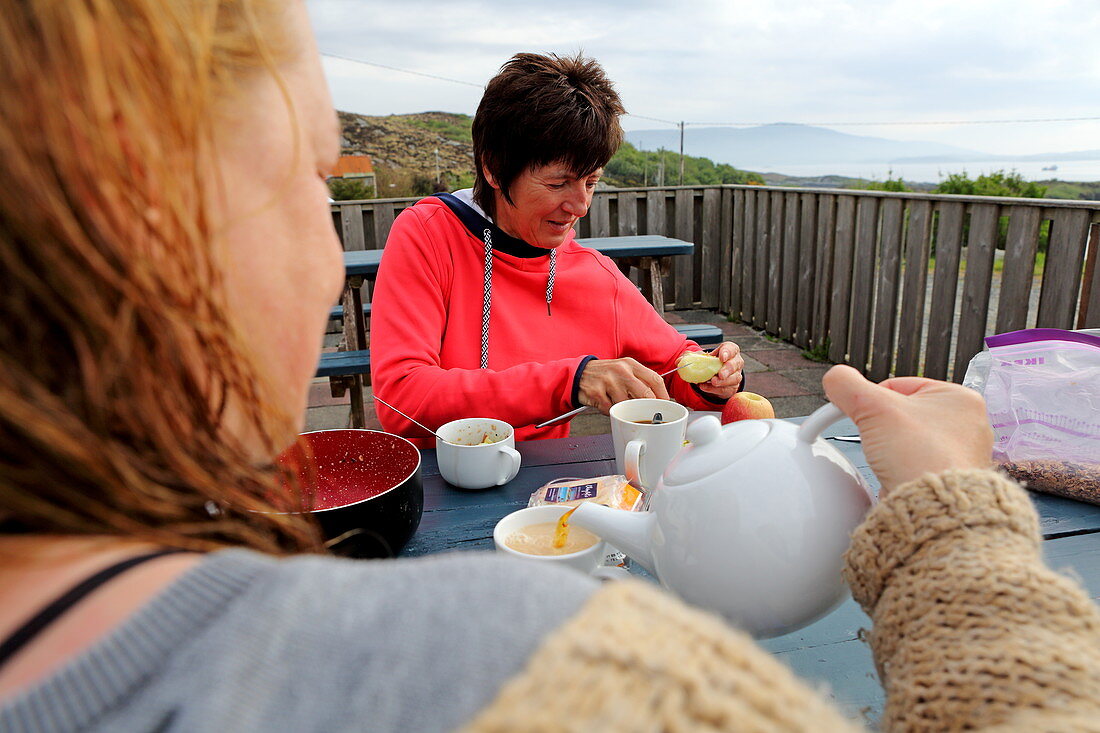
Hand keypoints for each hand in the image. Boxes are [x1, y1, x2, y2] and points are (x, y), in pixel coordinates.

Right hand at [577, 357, 670, 413]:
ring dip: (624, 409)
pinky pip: (610, 410)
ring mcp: (608, 381)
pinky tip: (606, 403)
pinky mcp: (596, 392)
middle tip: (645, 412)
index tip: (664, 405)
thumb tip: (658, 399)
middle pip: (645, 394)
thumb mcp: (624, 370)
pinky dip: (610, 411)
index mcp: (631, 364)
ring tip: (617, 403)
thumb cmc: (605, 374)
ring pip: (627, 405)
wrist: (578, 373)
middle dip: (647, 407)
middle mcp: (621, 370)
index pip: (655, 379)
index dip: (663, 395)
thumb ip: (640, 381)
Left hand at [694, 342, 744, 399]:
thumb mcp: (700, 357)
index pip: (731, 349)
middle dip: (727, 369)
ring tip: (713, 382)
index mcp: (729, 351)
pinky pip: (726, 389)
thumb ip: (689, 357)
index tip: (722, 357)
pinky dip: (715, 389)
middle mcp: (735, 362)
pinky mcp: (732, 387)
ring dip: (722, 381)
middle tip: (720, 374)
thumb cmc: (709, 363)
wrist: (712, 376)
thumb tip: (679, 361)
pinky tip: (706, 387)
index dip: (727, 352)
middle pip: (735, 365)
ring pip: (734, 378)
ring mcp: (735, 375)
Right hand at [822, 365, 992, 497]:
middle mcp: (967, 424)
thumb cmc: (920, 455)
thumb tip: (835, 378)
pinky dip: (899, 467)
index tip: (859, 413)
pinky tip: (895, 473)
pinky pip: (913, 463)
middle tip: (875, 436)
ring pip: (906, 439)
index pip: (899, 385)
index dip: (872, 399)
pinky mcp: (947, 479)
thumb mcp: (873, 406)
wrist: (934, 508)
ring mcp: (959, 454)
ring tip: (888, 458)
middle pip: (902, 412)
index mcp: (960, 397)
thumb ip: (847, 384)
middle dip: (881, 425)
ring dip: (889, 447)